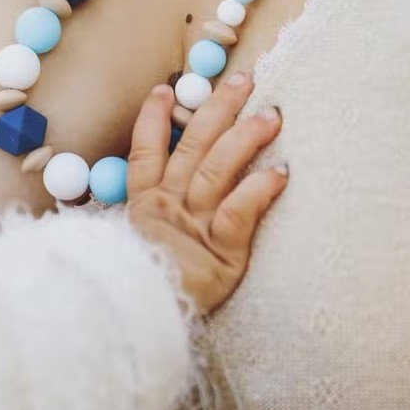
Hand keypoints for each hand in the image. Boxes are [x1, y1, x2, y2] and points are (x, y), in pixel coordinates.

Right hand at [125, 71, 286, 313]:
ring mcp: (193, 227)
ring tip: (272, 115)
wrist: (132, 329)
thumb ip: (136, 227)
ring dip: (246, 138)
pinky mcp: (218, 252)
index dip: (154, 119)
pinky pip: (240, 212)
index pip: (145, 152)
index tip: (164, 89)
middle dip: (219, 110)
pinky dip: (259, 190)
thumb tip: (128, 205)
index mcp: (144, 208)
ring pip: (219, 169)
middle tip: (245, 80)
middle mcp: (168, 208)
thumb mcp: (128, 256)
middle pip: (193, 147)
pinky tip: (281, 173)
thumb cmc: (136, 295)